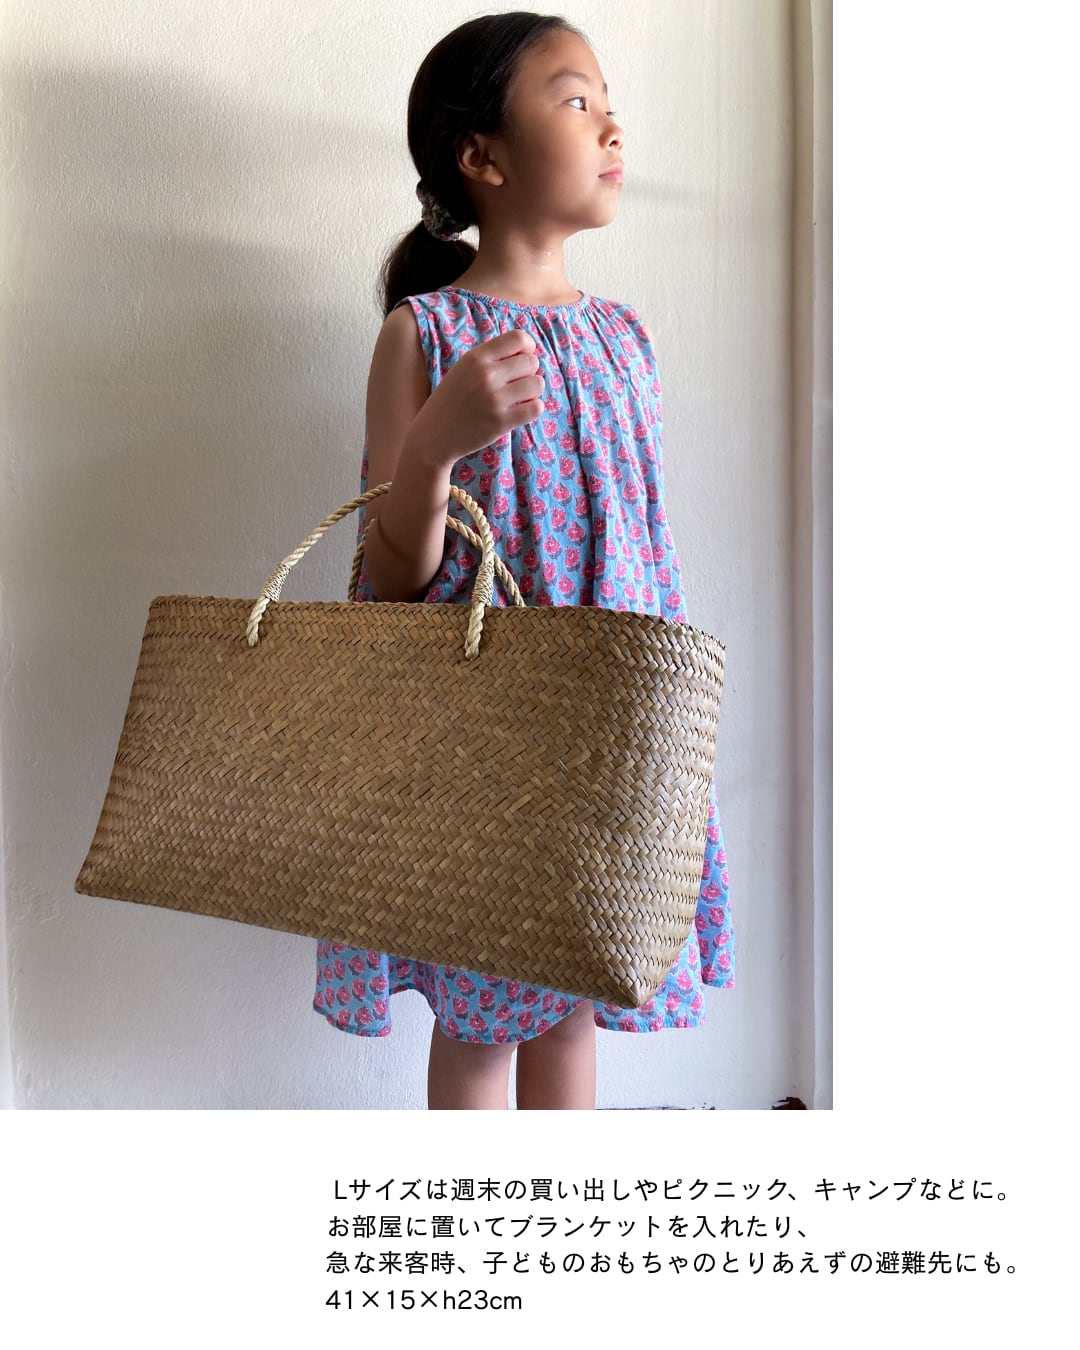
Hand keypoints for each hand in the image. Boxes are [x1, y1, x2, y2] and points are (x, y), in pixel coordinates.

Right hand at [407, 328, 544, 466]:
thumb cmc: (451, 402)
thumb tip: (528, 352)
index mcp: (475, 358)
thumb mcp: (463, 370)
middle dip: (530, 372)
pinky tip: (522, 411)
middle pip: (531, 362)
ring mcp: (494, 399)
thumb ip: (490, 359)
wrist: (432, 436)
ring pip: (537, 384)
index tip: (524, 357)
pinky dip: (534, 408)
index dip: (528, 347)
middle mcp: (485, 375)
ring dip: (533, 391)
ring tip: (520, 398)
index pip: (518, 338)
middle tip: (518, 383)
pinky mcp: (500, 422)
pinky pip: (536, 408)